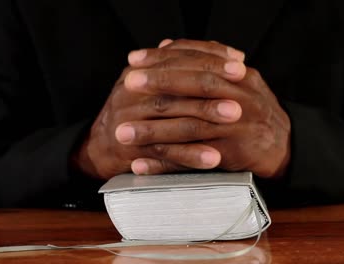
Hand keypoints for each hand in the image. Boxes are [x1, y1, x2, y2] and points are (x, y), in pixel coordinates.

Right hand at [72, 40, 246, 178]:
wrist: (102, 144)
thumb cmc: (136, 112)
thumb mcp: (154, 82)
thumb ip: (183, 67)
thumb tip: (222, 50)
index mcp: (139, 72)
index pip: (178, 60)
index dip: (210, 61)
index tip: (239, 64)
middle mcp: (132, 93)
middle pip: (176, 86)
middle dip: (212, 87)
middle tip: (241, 88)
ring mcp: (130, 122)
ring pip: (172, 118)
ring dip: (205, 117)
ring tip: (233, 118)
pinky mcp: (132, 151)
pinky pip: (166, 153)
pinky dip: (190, 155)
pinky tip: (213, 158)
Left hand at [128, 39, 290, 177]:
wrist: (285, 146)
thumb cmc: (255, 111)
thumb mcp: (238, 81)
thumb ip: (205, 63)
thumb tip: (167, 45)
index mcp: (239, 77)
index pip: (198, 61)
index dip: (164, 60)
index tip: (135, 61)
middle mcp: (240, 98)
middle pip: (195, 87)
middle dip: (158, 85)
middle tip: (127, 85)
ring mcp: (237, 128)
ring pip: (189, 127)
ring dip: (153, 131)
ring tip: (124, 133)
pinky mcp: (232, 156)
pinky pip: (194, 161)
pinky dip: (166, 164)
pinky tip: (142, 165)